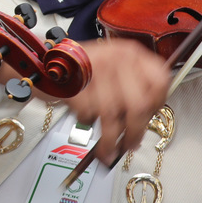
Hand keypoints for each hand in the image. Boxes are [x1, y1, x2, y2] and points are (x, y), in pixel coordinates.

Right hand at [59, 38, 168, 164]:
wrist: (42, 62)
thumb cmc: (81, 70)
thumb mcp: (113, 70)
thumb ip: (132, 90)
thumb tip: (144, 123)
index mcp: (129, 52)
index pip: (159, 81)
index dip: (157, 104)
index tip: (148, 118)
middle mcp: (115, 57)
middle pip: (137, 104)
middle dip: (134, 132)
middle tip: (129, 145)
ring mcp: (94, 70)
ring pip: (112, 115)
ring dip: (110, 140)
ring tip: (108, 150)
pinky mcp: (75, 83)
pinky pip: (88, 114)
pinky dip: (86, 122)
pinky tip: (85, 118)